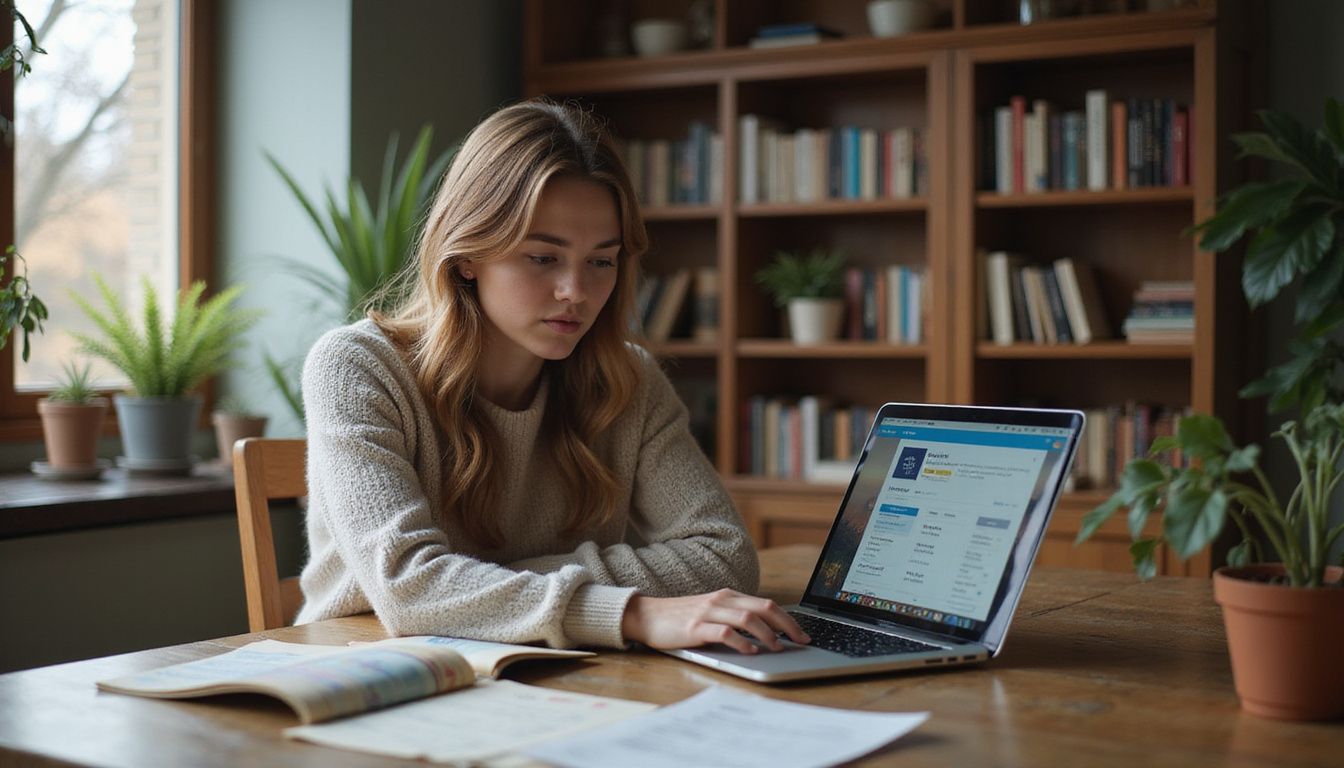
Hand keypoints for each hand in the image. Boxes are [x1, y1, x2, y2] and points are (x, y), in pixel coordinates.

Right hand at [620, 589, 810, 653]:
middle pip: (763, 608)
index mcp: (728, 596)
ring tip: (777, 648)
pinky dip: (742, 642)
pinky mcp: (695, 627)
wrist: (647, 616)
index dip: (788, 619)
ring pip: (748, 618)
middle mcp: (721, 600)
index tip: (802, 635)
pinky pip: (725, 631)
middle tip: (800, 642)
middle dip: (787, 625)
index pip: (766, 604)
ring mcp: (708, 612)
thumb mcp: (712, 612)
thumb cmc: (681, 618)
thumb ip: (734, 618)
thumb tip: (765, 635)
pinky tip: (751, 651)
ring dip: (767, 634)